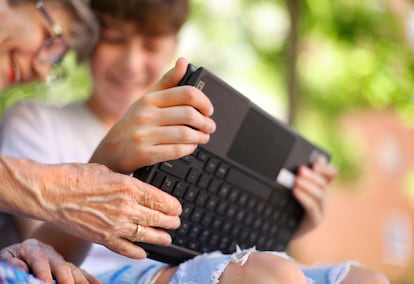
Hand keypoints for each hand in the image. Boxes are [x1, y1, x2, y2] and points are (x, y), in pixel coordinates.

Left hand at [0, 239, 98, 283]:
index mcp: (32, 248)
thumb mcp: (6, 257)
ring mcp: (62, 259)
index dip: (43, 272)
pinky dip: (91, 280)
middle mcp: (51, 252)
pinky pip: (82, 273)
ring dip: (81, 280)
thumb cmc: (12, 259)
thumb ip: (11, 262)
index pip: (40, 259)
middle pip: (61, 264)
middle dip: (66, 278)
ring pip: (74, 269)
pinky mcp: (69, 268)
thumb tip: (22, 268)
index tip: (46, 283)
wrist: (21, 253)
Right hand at [5, 156, 181, 258]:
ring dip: (160, 237)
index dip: (173, 206)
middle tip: (176, 223)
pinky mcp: (102, 238)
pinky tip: (144, 253)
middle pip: (157, 218)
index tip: (178, 209)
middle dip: (171, 222)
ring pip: (146, 235)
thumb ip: (126, 182)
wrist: (50, 193)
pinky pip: (125, 249)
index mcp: (129, 187)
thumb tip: (139, 188)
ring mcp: (115, 225)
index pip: (161, 200)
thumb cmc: (76, 176)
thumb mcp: (108, 171)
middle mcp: (126, 208)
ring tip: (167, 238)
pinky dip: (137, 252)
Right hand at [90, 57, 215, 173]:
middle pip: (189, 114)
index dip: (204, 102)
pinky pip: (176, 150)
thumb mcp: (146, 101)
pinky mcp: (144, 154)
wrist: (109, 152)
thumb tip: (184, 61)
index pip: (186, 93)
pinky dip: (189, 149)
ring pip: (185, 134)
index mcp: (148, 99)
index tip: (209, 109)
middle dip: (205, 122)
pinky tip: (191, 146)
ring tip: (204, 137)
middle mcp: (145, 115)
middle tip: (210, 126)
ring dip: (200, 136)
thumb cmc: (132, 124)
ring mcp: (144, 135)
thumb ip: (167, 82)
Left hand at [291, 157, 337, 238]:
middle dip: (313, 176)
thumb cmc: (283, 205)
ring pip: (320, 195)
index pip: (331, 175)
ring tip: (296, 181)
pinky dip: (305, 197)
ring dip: (308, 186)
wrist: (278, 229)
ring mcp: (321, 211)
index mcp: (319, 188)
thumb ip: (295, 177)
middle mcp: (323, 198)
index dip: (326, 168)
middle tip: (300, 170)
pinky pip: (312, 207)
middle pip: (324, 183)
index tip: (316, 163)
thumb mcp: (289, 189)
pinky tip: (296, 191)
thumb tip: (296, 164)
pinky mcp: (314, 221)